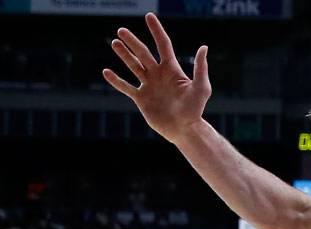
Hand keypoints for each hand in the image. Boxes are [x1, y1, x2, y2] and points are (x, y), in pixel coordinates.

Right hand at [102, 12, 209, 143]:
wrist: (184, 130)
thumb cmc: (195, 109)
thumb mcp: (201, 88)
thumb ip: (200, 68)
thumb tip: (203, 47)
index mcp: (171, 69)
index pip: (162, 44)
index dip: (156, 30)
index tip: (149, 16)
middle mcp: (158, 74)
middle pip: (143, 53)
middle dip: (132, 42)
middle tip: (121, 31)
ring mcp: (149, 86)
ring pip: (133, 66)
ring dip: (124, 55)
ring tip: (114, 43)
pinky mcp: (141, 99)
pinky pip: (126, 87)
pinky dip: (116, 80)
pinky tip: (106, 72)